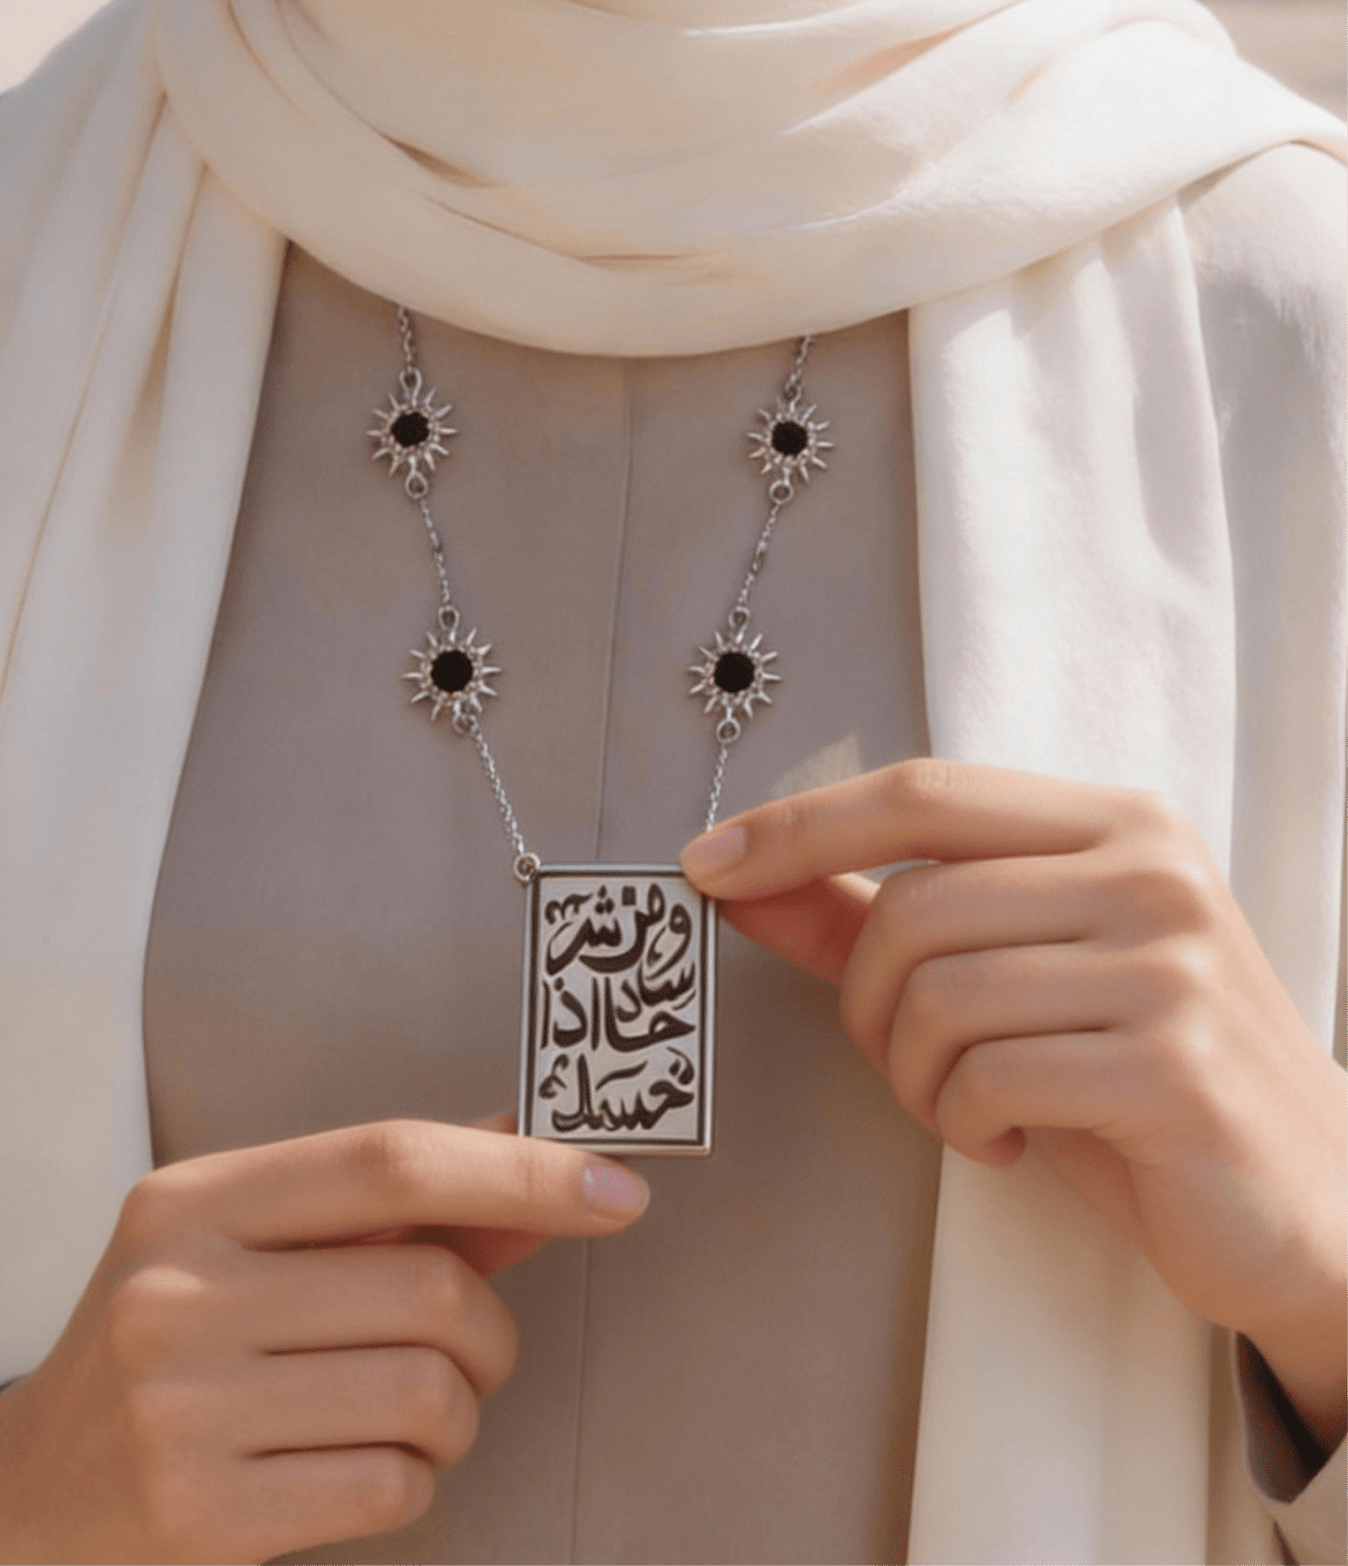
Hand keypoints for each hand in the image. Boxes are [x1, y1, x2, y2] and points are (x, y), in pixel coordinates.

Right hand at [0, 1121, 648, 1564]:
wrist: (31, 1492)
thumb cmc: (177, 1344)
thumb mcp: (258, 1247)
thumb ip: (401, 1205)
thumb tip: (541, 1157)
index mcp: (196, 1199)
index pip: (390, 1159)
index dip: (521, 1169)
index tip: (616, 1188)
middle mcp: (180, 1292)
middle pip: (431, 1286)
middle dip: (489, 1327)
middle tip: (468, 1345)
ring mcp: (183, 1408)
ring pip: (428, 1392)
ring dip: (459, 1409)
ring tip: (410, 1409)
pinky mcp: (202, 1516)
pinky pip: (394, 1485)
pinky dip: (417, 1478)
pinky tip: (365, 1465)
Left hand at [682, 758, 1346, 1449]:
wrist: (1314, 1200)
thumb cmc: (1140, 1076)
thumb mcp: (1014, 978)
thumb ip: (875, 919)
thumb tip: (742, 883)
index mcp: (1115, 822)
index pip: (924, 791)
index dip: (801, 825)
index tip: (705, 866)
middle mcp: (1151, 870)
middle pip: (912, 906)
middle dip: (866, 1003)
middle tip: (906, 1063)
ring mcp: (1173, 962)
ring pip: (939, 994)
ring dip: (915, 1076)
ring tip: (968, 1105)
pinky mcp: (1174, 1065)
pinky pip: (989, 1076)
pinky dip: (966, 1123)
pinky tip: (1014, 1138)